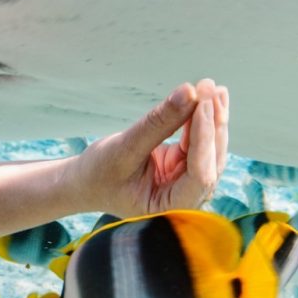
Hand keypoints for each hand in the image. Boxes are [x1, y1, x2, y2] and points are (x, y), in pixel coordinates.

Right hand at [73, 79, 229, 216]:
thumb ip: (158, 123)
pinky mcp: (182, 166)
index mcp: (170, 210)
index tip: (204, 103)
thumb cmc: (98, 174)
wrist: (84, 182)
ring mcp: (185, 183)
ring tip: (211, 87)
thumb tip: (189, 92)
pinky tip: (206, 96)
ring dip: (212, 118)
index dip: (204, 139)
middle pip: (210, 161)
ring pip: (209, 149)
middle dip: (212, 124)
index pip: (199, 175)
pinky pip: (198, 141)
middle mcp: (185, 200)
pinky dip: (202, 119)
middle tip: (210, 87)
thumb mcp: (124, 147)